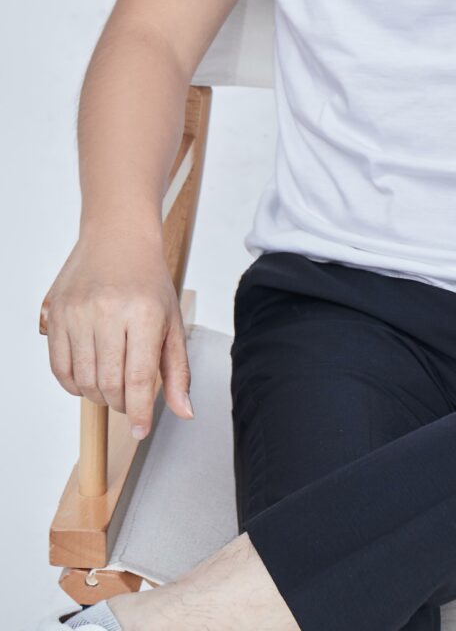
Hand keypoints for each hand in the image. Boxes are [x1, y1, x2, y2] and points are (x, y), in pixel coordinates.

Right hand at [43, 231, 193, 439]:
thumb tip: (184, 411)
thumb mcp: (172, 322)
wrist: (117, 239)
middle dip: (120, 403)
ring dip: (98, 395)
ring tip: (110, 385)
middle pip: (109, 384)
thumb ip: (177, 371)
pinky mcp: (57, 313)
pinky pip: (59, 367)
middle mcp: (110, 312)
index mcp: (145, 314)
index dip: (138, 413)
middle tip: (128, 400)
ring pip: (84, 380)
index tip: (141, 430)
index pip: (138, 379)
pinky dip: (73, 384)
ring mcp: (79, 312)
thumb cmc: (148, 281)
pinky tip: (88, 378)